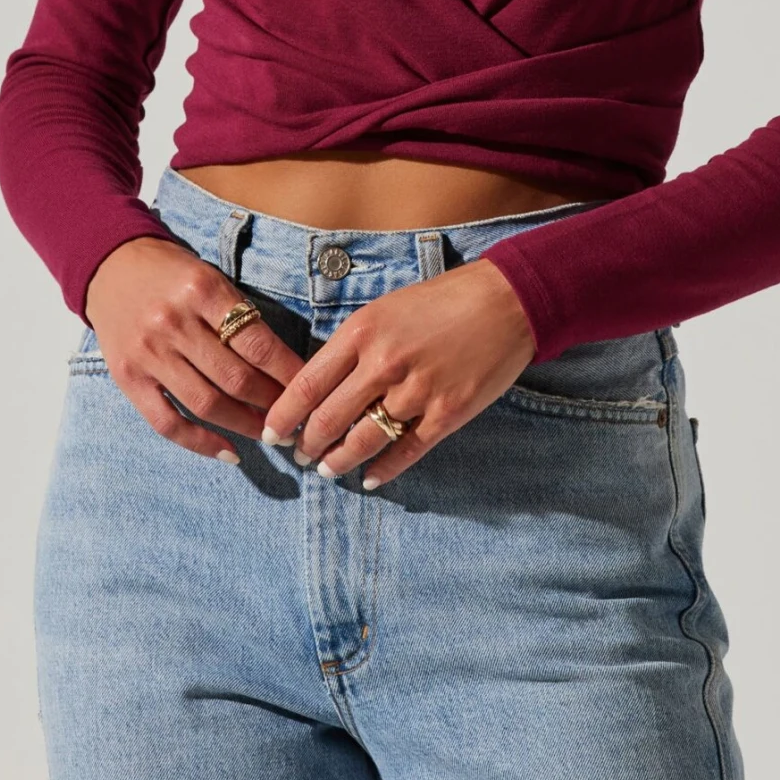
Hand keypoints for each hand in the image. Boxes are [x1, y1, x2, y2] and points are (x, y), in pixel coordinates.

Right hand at [84, 236, 305, 461]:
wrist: (111, 266)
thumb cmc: (173, 274)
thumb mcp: (211, 279)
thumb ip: (241, 317)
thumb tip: (285, 367)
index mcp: (202, 291)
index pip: (257, 344)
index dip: (288, 373)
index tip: (310, 389)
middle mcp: (173, 322)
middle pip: (235, 378)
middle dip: (272, 403)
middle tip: (295, 417)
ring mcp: (148, 353)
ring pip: (206, 403)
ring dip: (245, 425)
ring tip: (270, 433)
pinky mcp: (128, 378)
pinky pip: (167, 422)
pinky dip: (200, 443)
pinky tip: (230, 453)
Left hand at [257, 255, 535, 487]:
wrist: (506, 301)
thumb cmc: (442, 300)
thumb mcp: (385, 309)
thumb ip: (353, 346)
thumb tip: (321, 386)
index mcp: (362, 332)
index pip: (308, 384)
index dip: (285, 415)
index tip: (272, 433)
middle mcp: (384, 363)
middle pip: (330, 419)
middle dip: (309, 444)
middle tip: (300, 455)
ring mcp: (417, 391)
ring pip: (364, 440)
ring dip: (339, 461)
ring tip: (328, 469)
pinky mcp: (447, 413)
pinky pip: (405, 451)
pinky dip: (384, 470)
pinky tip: (370, 479)